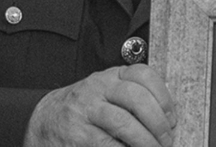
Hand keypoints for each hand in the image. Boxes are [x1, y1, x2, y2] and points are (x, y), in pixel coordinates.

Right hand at [23, 64, 175, 146]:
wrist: (43, 120)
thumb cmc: (85, 109)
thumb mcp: (107, 93)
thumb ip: (133, 98)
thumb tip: (167, 120)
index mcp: (111, 76)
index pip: (144, 75)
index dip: (164, 97)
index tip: (172, 118)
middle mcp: (98, 88)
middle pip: (137, 99)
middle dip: (158, 123)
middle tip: (166, 140)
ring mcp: (85, 110)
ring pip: (123, 123)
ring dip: (144, 141)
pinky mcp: (76, 134)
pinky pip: (106, 144)